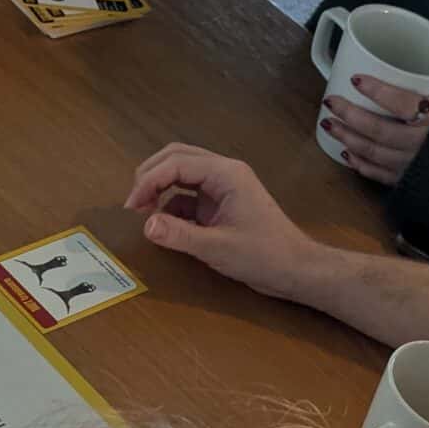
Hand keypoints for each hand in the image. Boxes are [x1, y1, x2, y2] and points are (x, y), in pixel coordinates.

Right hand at [123, 144, 326, 302]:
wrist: (296, 269)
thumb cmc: (264, 255)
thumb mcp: (218, 248)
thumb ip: (180, 235)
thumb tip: (146, 225)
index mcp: (226, 174)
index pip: (176, 164)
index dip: (148, 181)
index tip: (132, 207)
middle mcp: (224, 173)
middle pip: (177, 157)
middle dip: (151, 176)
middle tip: (133, 203)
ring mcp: (223, 187)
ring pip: (182, 173)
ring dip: (160, 187)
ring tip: (144, 213)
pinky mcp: (222, 203)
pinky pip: (189, 195)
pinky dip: (172, 204)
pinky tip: (165, 225)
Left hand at [322, 73, 428, 185]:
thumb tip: (403, 73)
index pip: (403, 103)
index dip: (377, 91)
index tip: (356, 80)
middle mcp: (424, 145)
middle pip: (379, 129)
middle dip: (350, 115)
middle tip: (330, 102)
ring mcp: (414, 166)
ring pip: (373, 151)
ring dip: (348, 138)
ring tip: (330, 124)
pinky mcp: (410, 183)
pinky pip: (379, 174)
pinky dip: (360, 164)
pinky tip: (347, 153)